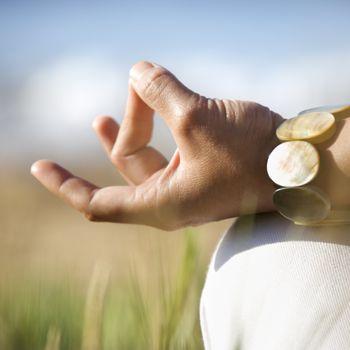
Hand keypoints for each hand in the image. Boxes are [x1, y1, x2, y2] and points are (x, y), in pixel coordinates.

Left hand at [31, 61, 283, 229]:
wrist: (300, 166)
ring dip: (138, 122)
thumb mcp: (200, 118)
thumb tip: (137, 69)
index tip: (39, 167)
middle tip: (143, 83)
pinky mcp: (202, 169)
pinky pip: (169, 148)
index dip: (66, 185)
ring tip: (137, 86)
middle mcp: (171, 201)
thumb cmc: (254, 154)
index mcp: (162, 205)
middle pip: (128, 163)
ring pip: (148, 155)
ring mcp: (187, 185)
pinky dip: (161, 123)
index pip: (97, 204)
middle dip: (128, 121)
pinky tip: (163, 100)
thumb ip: (161, 92)